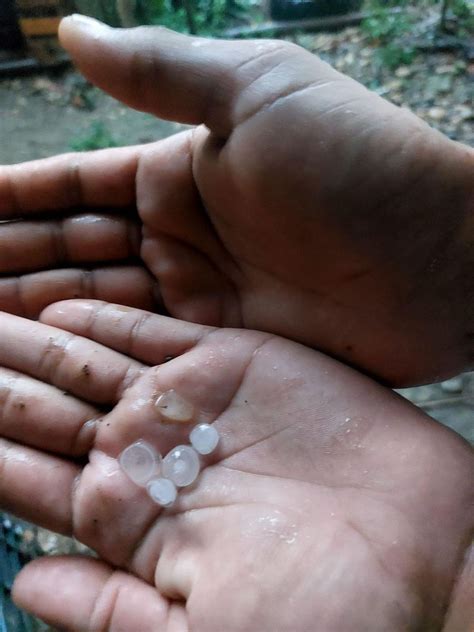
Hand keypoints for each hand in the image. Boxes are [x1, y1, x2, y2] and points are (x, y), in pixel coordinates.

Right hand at [0, 16, 472, 384]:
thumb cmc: (357, 165)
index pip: (69, 191)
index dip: (10, 203)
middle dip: (10, 267)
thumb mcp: (255, 94)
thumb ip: (159, 72)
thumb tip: (71, 31)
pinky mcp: (222, 349)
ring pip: (95, 309)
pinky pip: (140, 353)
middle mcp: (180, 239)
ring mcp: (199, 299)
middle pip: (70, 255)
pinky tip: (43, 362)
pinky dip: (91, 357)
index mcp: (178, 174)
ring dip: (35, 316)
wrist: (439, 256)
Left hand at [0, 301, 470, 629]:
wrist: (421, 552)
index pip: (22, 475)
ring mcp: (185, 403)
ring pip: (81, 360)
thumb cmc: (322, 614)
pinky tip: (55, 305)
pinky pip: (148, 330)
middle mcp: (146, 453)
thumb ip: (106, 615)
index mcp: (127, 518)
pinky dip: (101, 315)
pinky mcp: (229, 362)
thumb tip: (23, 585)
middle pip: (39, 408)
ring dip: (25, 339)